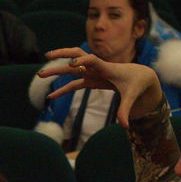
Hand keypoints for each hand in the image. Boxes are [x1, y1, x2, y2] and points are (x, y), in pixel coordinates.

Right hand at [36, 48, 162, 125]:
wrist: (140, 77)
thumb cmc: (137, 84)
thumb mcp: (132, 97)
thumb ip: (126, 110)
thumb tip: (125, 127)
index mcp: (107, 68)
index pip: (93, 60)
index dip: (83, 60)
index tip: (73, 63)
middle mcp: (96, 68)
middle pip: (76, 57)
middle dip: (61, 55)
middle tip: (47, 57)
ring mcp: (92, 73)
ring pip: (71, 69)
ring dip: (56, 70)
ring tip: (40, 74)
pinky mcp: (91, 81)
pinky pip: (73, 84)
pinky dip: (62, 90)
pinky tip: (50, 97)